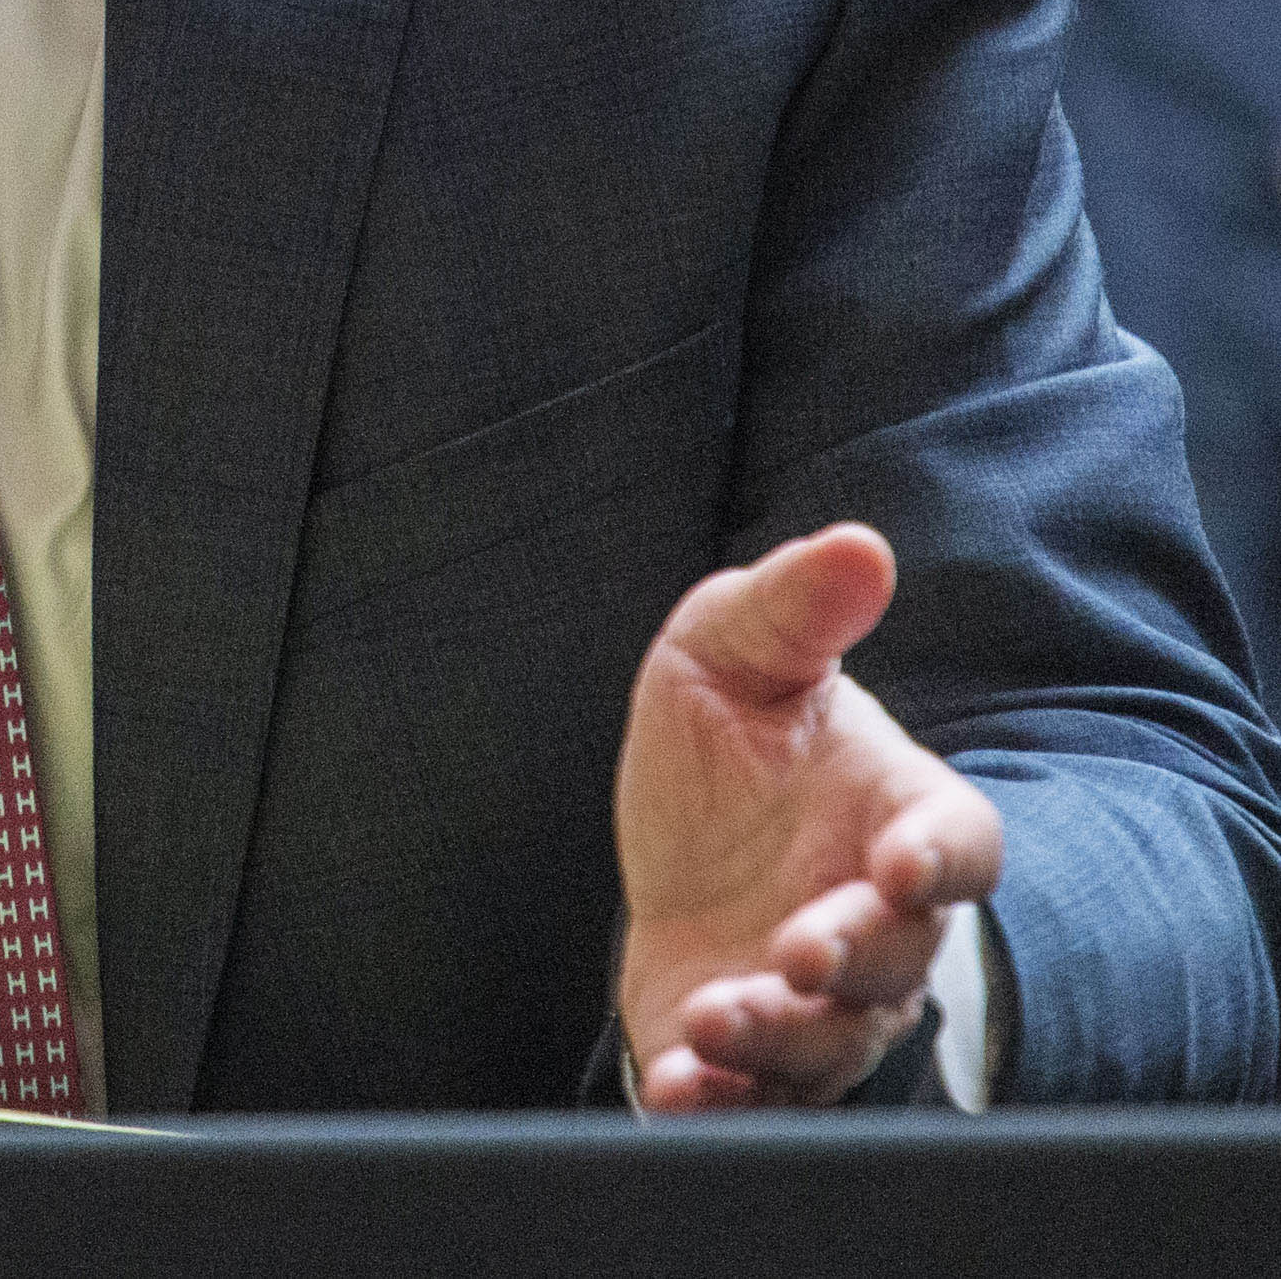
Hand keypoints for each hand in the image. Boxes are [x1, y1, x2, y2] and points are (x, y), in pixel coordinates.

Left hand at [615, 522, 1003, 1109]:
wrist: (681, 844)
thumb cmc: (731, 738)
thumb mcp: (738, 647)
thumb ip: (797, 605)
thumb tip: (860, 543)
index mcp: (900, 817)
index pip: (961, 845)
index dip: (941, 858)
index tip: (902, 859)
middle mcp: (879, 924)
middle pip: (898, 959)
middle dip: (852, 957)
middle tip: (802, 946)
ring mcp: (824, 1001)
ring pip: (830, 1039)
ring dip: (780, 1038)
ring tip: (720, 1019)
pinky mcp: (757, 1059)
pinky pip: (759, 1098)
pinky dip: (725, 1099)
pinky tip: (683, 1083)